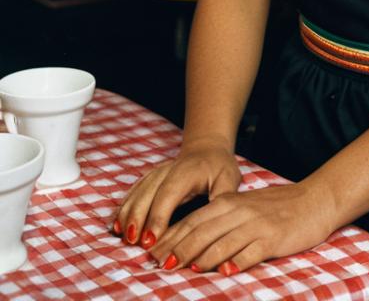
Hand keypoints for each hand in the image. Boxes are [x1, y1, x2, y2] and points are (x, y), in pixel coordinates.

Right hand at [113, 137, 240, 248]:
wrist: (207, 149)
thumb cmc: (219, 168)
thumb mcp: (228, 180)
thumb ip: (223, 198)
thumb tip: (217, 219)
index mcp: (187, 171)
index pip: (169, 193)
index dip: (158, 216)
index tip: (151, 239)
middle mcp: (168, 170)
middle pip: (148, 194)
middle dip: (138, 218)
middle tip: (133, 242)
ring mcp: (155, 173)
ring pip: (137, 193)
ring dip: (127, 215)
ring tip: (121, 236)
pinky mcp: (148, 179)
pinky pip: (133, 192)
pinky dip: (123, 208)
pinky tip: (115, 225)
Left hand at [149, 179, 338, 273]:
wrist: (314, 199)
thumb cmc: (277, 208)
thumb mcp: (244, 208)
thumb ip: (221, 222)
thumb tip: (190, 244)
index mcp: (229, 202)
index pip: (193, 221)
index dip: (171, 238)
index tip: (152, 255)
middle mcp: (239, 211)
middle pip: (202, 231)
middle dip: (179, 250)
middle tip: (161, 267)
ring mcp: (256, 224)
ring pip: (222, 241)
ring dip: (202, 257)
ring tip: (186, 270)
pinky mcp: (273, 238)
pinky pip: (250, 251)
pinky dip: (236, 262)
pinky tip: (225, 272)